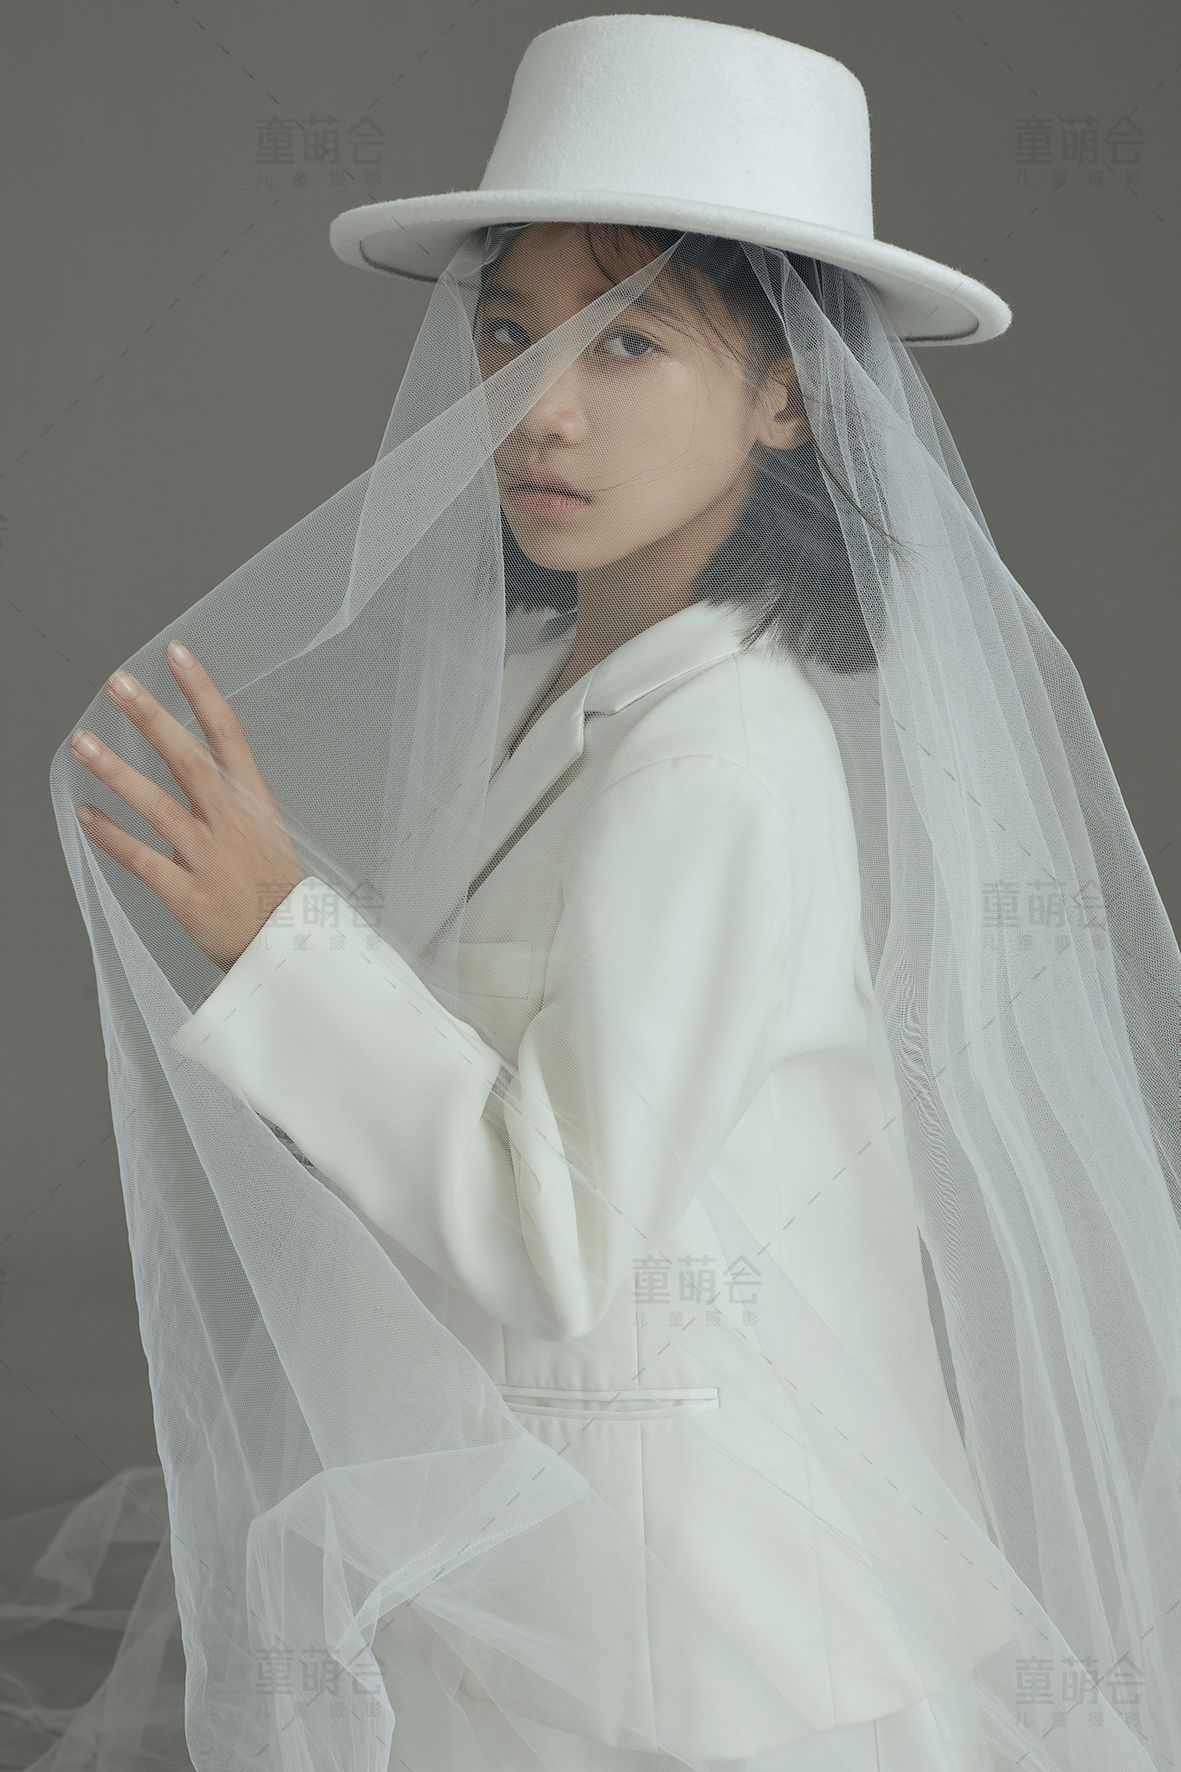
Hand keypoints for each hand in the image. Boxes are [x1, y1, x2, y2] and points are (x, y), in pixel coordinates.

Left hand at [71, 641, 306, 971]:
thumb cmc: (282, 896)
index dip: (202, 692)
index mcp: (254, 803)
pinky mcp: (186, 892)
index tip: (178, 655)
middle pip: (186, 759)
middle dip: (151, 718)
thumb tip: (205, 778)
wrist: (292, 949)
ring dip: (116, 771)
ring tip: (83, 742)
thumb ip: (235, 806)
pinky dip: (111, 837)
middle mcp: (229, 822)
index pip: (228, 734)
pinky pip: (140, 859)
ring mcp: (206, 856)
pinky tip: (86, 814)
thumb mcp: (270, 836)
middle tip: (118, 685)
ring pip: (156, 804)